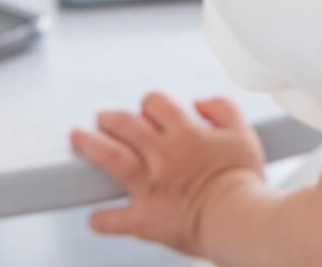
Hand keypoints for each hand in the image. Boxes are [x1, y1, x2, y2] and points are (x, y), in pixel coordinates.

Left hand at [71, 91, 265, 256]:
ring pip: (111, 159)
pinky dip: (103, 219)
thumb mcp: (243, 133)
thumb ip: (223, 109)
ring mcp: (150, 186)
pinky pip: (115, 218)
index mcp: (186, 133)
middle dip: (111, 118)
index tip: (148, 109)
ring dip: (91, 146)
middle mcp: (163, 155)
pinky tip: (95, 217)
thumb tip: (200, 101)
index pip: (158, 104)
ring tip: (78, 137)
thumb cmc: (243, 179)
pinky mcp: (145, 218)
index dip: (150, 103)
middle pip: (127, 125)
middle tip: (103, 117)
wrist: (238, 219)